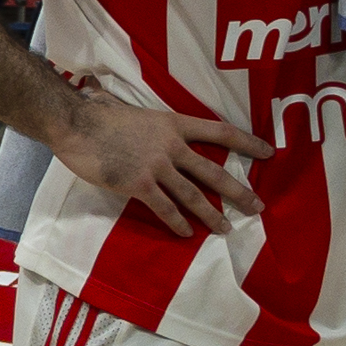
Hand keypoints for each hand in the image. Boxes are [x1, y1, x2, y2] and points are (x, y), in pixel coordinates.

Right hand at [51, 96, 266, 234]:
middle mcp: (172, 145)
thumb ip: (153, 124)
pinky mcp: (138, 184)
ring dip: (211, 214)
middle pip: (214, 172)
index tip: (268, 153)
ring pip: (193, 194)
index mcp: (175, 124)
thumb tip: (154, 125)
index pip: (221, 132)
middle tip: (258, 206)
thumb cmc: (99, 116)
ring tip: (226, 228)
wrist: (76, 124)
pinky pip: (164, 207)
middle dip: (239, 191)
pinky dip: (177, 221)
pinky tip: (187, 232)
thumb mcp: (137, 112)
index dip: (247, 143)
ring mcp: (156, 166)